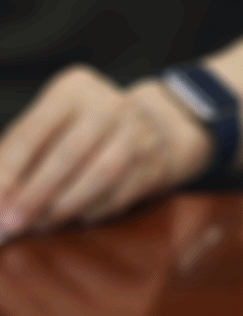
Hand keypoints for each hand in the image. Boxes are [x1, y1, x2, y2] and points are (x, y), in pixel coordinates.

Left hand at [0, 67, 209, 240]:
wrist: (144, 128)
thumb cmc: (75, 133)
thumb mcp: (44, 129)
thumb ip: (14, 157)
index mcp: (74, 91)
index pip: (34, 130)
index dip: (10, 170)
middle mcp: (112, 105)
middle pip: (71, 152)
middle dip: (36, 194)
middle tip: (12, 224)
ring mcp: (139, 131)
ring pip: (102, 173)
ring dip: (65, 206)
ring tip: (40, 225)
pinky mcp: (155, 160)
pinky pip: (122, 192)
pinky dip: (93, 210)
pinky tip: (74, 217)